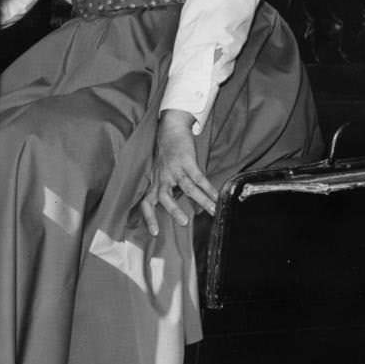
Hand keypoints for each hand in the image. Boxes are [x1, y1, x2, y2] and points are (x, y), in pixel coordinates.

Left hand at [139, 110, 217, 236]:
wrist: (169, 130)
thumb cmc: (167, 156)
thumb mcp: (162, 174)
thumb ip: (170, 191)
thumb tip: (186, 210)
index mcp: (155, 183)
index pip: (146, 202)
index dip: (149, 217)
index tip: (155, 233)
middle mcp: (162, 177)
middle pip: (164, 196)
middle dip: (174, 210)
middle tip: (185, 223)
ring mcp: (174, 169)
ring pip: (186, 187)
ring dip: (201, 200)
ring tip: (212, 211)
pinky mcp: (186, 161)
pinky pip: (199, 177)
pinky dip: (209, 187)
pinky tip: (218, 195)